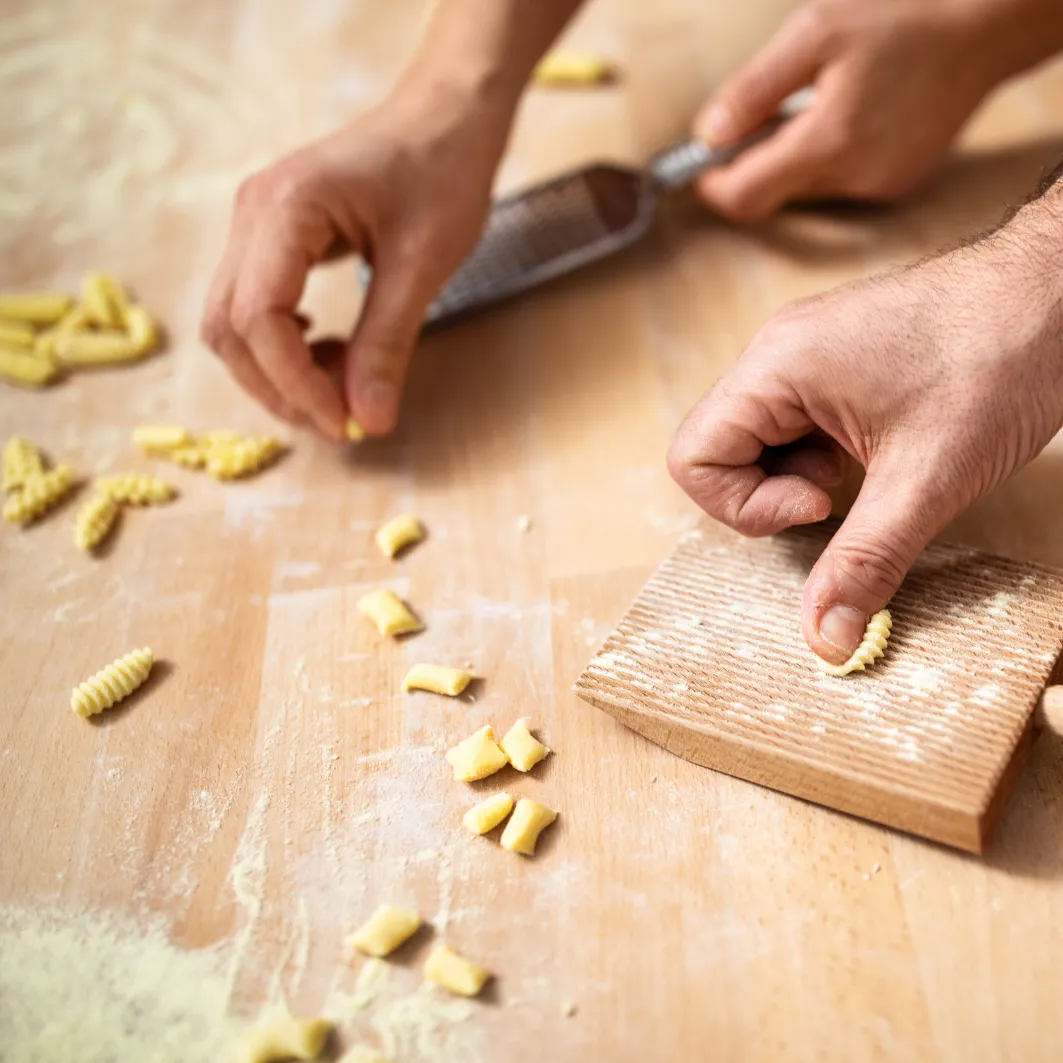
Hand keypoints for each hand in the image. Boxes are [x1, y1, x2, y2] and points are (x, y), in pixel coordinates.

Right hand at [202, 85, 510, 438]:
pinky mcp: (270, 237)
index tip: (345, 424)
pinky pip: (254, 307)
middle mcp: (253, 213)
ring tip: (341, 388)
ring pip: (234, 323)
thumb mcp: (423, 265)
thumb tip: (368, 422)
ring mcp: (255, 224)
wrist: (446, 116)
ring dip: (278, 373)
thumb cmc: (443, 173)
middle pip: (230, 328)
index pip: (258, 319)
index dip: (296, 384)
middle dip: (279, 388)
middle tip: (341, 421)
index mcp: (286, 208)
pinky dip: (284, 347)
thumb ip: (387, 344)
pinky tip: (330, 353)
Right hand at [668, 189, 1062, 662]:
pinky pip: (792, 424)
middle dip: (772, 493)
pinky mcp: (832, 361)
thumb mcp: (927, 480)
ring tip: (865, 469)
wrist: (1059, 291)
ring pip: (756, 442)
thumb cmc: (999, 357)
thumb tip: (824, 638)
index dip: (746, 504)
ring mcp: (803, 353)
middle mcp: (776, 353)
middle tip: (839, 493)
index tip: (822, 504)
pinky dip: (821, 456)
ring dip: (799, 476)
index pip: (694, 457)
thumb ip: (864, 562)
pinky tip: (875, 452)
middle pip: (719, 451)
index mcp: (777, 367)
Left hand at [693, 0, 1030, 220]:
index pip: (746, 198)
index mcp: (828, 143)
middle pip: (774, 195)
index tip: (702, 168)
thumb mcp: (814, 33)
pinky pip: (840, 184)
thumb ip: (753, 91)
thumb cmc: (902, 16)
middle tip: (756, 118)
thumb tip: (708, 135)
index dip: (714, 187)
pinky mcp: (897, 186)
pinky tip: (848, 116)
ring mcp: (879, 187)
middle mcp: (855, 178)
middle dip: (755, 163)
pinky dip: (827, 159)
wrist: (984, 25)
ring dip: (792, 159)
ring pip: (806, 190)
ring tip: (814, 106)